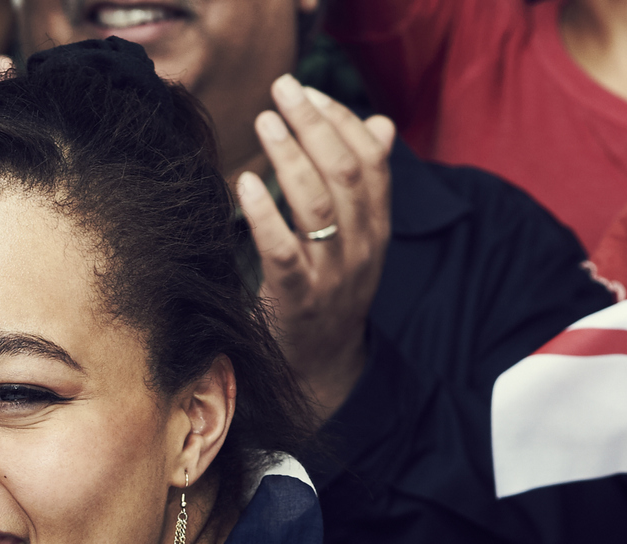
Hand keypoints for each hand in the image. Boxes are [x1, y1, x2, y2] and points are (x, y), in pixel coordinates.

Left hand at [234, 78, 394, 420]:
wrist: (322, 371)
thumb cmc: (328, 295)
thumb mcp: (356, 239)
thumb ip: (365, 184)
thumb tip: (379, 122)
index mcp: (376, 229)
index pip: (373, 161)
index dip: (344, 121)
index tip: (312, 92)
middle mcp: (361, 248)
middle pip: (347, 172)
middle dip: (316, 123)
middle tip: (284, 88)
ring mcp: (332, 275)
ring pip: (320, 204)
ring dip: (291, 156)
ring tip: (264, 122)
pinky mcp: (299, 301)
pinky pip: (283, 252)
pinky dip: (266, 214)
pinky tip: (247, 184)